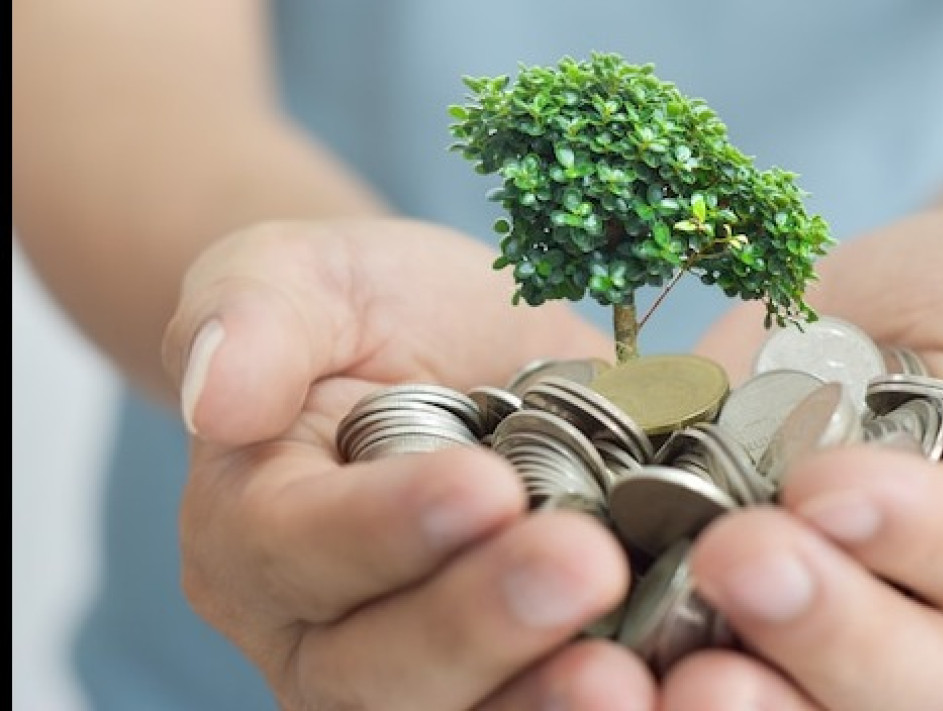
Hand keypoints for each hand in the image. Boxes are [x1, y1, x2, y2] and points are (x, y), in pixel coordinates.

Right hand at [163, 218, 655, 709]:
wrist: (451, 357)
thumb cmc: (368, 313)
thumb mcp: (303, 277)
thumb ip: (251, 316)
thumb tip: (216, 392)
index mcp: (255, 535)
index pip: (301, 549)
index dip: (388, 528)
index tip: (484, 485)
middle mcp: (324, 635)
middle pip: (380, 669)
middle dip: (482, 624)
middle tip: (584, 566)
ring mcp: (420, 676)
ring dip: (545, 701)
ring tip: (628, 669)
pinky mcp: (514, 676)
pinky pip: (542, 706)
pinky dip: (610, 702)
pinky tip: (673, 678)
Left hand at [667, 209, 942, 709]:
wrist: (882, 314)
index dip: (917, 534)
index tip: (828, 484)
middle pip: (903, 676)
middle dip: (820, 626)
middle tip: (735, 561)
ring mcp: (836, 631)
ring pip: (810, 705)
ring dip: (741, 696)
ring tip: (662, 664)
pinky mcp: (736, 619)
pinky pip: (713, 672)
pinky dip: (658, 677)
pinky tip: (600, 657)